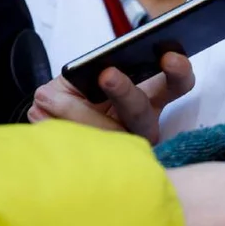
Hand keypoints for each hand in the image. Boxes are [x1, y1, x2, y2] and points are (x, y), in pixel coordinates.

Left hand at [27, 52, 193, 144]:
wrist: (55, 146)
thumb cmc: (74, 99)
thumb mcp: (80, 77)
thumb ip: (83, 74)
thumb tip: (71, 85)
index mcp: (151, 96)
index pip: (179, 84)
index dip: (179, 72)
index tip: (168, 58)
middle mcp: (143, 126)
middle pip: (141, 113)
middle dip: (125, 92)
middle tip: (108, 74)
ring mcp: (125, 150)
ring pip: (106, 136)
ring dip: (76, 113)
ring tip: (50, 98)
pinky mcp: (104, 167)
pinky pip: (79, 151)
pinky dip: (57, 129)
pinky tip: (46, 119)